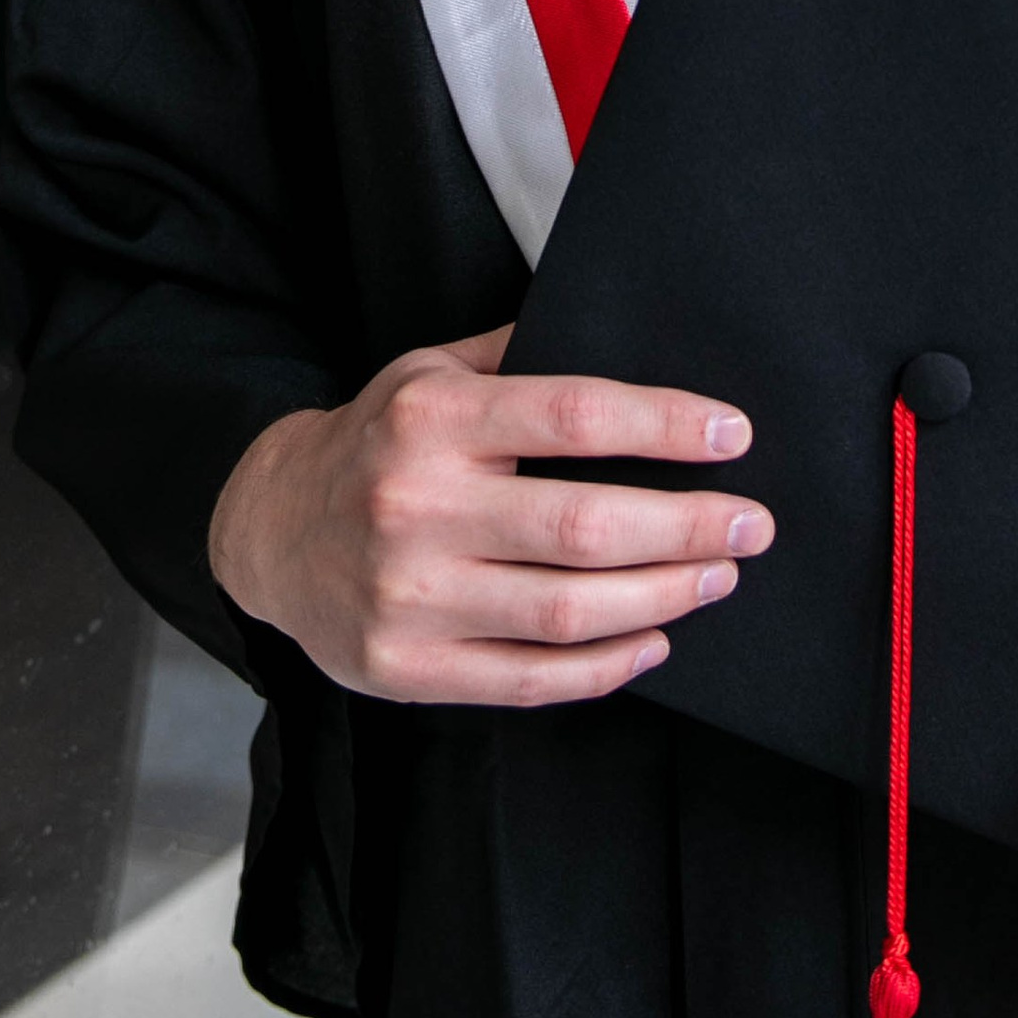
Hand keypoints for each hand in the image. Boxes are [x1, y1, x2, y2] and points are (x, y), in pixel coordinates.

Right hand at [206, 323, 772, 705]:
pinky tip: (653, 638)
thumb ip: (519, 356)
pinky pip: (530, 679)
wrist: (266, 530)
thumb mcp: (427, 373)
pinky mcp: (406, 668)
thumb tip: (630, 338)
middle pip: (585, 526)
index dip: (666, 426)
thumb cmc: (373, 444)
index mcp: (431, 420)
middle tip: (751, 526)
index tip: (732, 435)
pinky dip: (605, 666)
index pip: (575, 416)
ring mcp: (408, 596)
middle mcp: (416, 507)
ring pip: (567, 611)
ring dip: (662, 597)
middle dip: (688, 527)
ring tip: (715, 577)